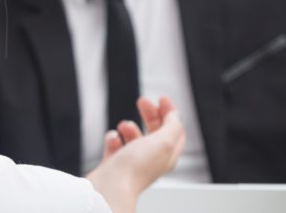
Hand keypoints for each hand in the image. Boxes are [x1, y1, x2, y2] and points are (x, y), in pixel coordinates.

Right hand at [87, 96, 185, 212]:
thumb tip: (175, 116)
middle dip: (150, 114)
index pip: (175, 130)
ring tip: (123, 126)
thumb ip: (172, 126)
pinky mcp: (114, 165)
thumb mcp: (164, 141)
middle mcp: (151, 159)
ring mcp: (132, 162)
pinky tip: (112, 138)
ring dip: (129, 127)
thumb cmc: (136, 168)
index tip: (162, 98)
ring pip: (134, 138)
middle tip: (142, 101)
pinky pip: (114, 146)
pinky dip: (113, 138)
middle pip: (155, 131)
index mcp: (167, 155)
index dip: (170, 113)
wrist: (110, 186)